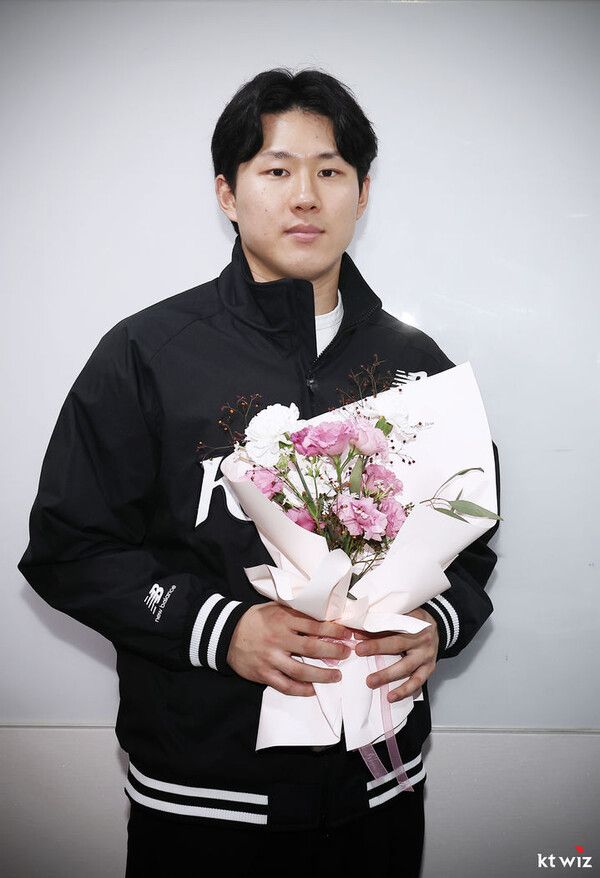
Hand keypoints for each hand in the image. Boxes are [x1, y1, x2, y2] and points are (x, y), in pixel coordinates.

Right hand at [227, 602, 352, 696]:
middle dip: (333, 652)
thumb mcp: (275, 608)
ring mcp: (270, 658)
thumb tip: (324, 614)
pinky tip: (313, 690)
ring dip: (322, 675)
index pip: (314, 625)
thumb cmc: (256, 619)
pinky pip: (285, 685)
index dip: (334, 630)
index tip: (347, 634)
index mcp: (283, 619)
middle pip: (311, 647)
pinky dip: (301, 690)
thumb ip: (296, 612)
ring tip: (336, 676)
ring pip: (301, 670)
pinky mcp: (263, 674)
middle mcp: (278, 638)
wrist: (226, 633)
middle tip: (347, 654)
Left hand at [351, 608, 438, 702]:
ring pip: (406, 667)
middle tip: (359, 651)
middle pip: (398, 644)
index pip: (392, 625)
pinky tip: (391, 696)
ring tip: (371, 682)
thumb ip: (384, 623)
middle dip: (377, 648)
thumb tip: (358, 631)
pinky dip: (404, 690)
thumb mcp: (404, 616)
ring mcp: (426, 656)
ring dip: (388, 675)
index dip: (375, 629)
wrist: (440, 627)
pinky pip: (417, 682)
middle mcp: (421, 639)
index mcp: (414, 623)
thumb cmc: (416, 621)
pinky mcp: (429, 669)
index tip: (358, 634)